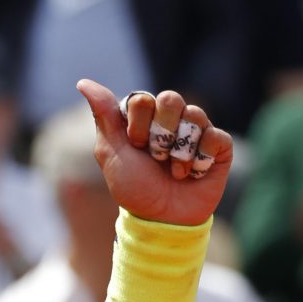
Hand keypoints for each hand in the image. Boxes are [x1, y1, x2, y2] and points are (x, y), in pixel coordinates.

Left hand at [78, 82, 229, 226]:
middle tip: (157, 158)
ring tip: (175, 171)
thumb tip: (83, 82)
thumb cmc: (135, 187)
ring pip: (195, 115)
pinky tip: (195, 173)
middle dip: (160, 135)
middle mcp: (172, 117)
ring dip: (180, 152)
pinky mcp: (219, 146)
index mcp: (145, 116)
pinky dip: (201, 159)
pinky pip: (216, 136)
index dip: (138, 127)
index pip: (142, 99)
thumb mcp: (111, 153)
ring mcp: (197, 129)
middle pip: (171, 99)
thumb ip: (103, 115)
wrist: (162, 218)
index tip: (135, 147)